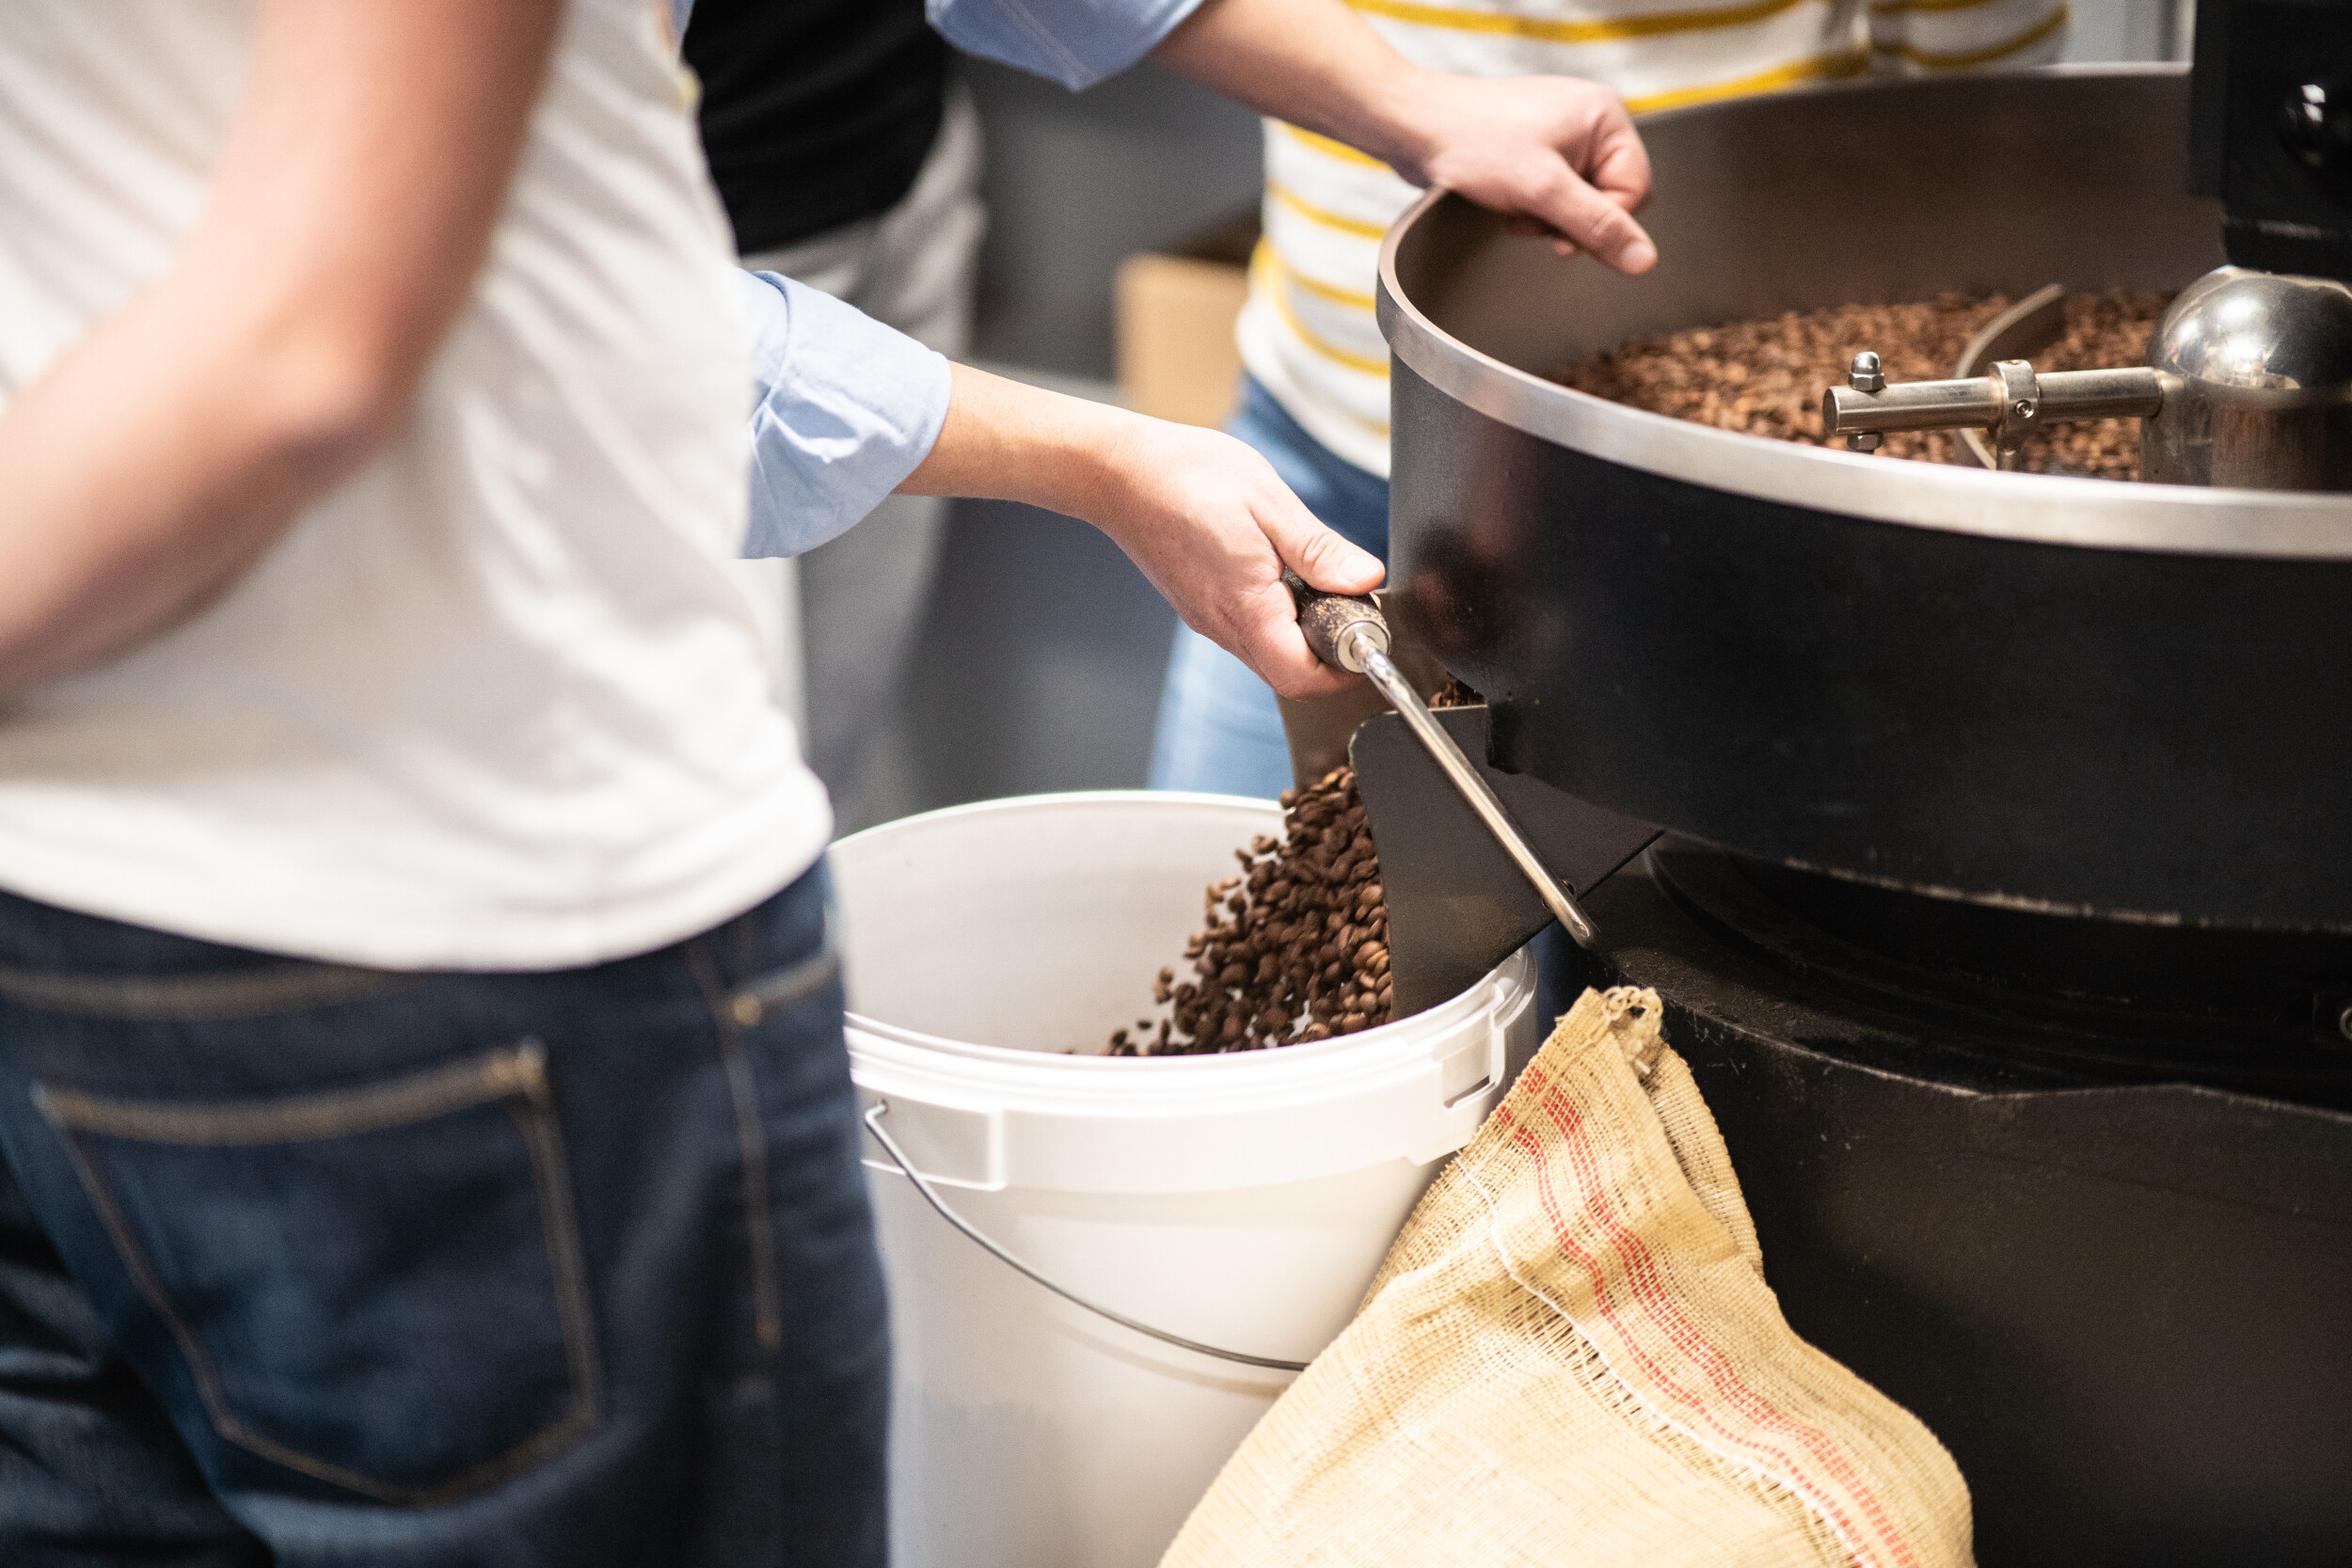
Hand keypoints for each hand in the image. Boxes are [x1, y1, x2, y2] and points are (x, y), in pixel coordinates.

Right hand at [1082, 417, 1382, 698]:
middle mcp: (1223, 625)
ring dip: (1306, 633)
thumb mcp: (1269, 503)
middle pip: (1290, 675)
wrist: (1118, 472)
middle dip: (1331, 653)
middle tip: (1352, 605)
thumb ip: (1320, 550)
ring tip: (1319, 582)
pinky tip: (1284, 573)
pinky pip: (1251, 632)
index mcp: (1245, 606)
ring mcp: (1209, 619)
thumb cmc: (1184, 476)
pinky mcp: (1202, 606)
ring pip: (1271, 655)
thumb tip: (1365, 580)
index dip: (1344, 668)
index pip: (1302, 677)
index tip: (1368, 634)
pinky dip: (1280, 617)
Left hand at [1386, 73, 1654, 272]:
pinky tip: (1506, 202)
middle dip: (1568, 219)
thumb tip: (1644, 259)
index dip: (1602, 222)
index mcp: (1606, 116)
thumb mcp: (1542, 191)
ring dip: (1545, 217)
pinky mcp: (1535, 151)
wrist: (1414, 127)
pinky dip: (1531, 208)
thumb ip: (1597, 226)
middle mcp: (1589, 121)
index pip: (1636, 190)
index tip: (1562, 235)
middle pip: (1608, 198)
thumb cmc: (1472, 142)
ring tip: (1512, 205)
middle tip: (1531, 215)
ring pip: (1577, 203)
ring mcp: (1562, 136)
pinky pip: (1552, 195)